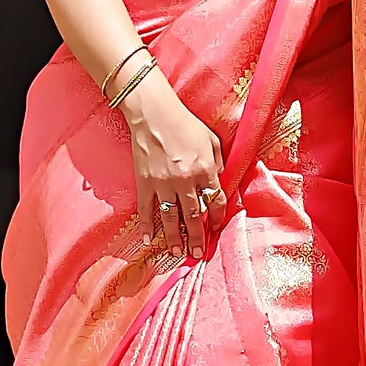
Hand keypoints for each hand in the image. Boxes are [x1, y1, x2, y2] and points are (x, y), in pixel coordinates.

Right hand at [123, 68, 224, 259]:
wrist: (153, 113)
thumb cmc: (185, 123)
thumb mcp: (211, 139)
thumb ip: (219, 162)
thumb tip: (220, 182)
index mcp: (205, 169)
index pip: (215, 201)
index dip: (218, 217)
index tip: (216, 227)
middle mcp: (185, 180)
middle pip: (194, 215)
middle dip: (197, 236)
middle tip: (198, 252)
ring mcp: (163, 183)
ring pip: (171, 218)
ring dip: (175, 237)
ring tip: (178, 251)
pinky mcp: (145, 182)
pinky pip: (146, 209)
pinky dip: (147, 226)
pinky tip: (149, 239)